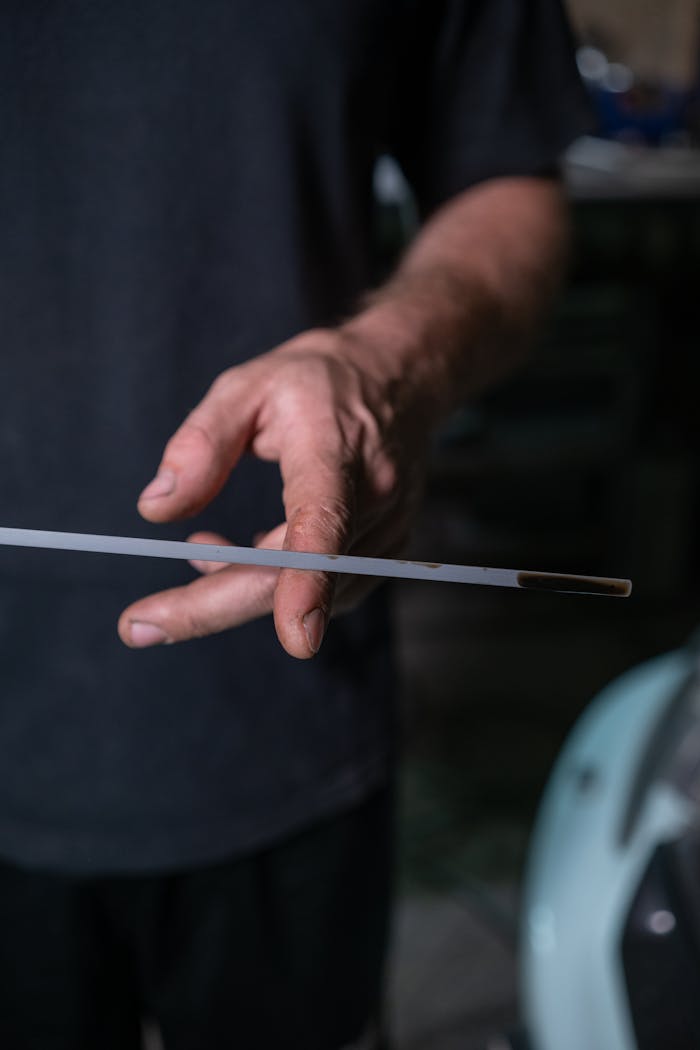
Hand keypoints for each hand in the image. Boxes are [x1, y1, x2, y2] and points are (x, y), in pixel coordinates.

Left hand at [117, 327, 427, 658]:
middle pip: (296, 575)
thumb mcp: (247, 386)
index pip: (324, 522)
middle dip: (214, 606)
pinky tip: (243, 552)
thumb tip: (157, 509)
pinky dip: (272, 582)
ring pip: (306, 591)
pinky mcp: (386, 552)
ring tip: (200, 548)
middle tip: (139, 624)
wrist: (400, 379)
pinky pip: (322, 588)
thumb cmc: (319, 381)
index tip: (296, 637)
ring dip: (239, 584)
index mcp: (335, 450)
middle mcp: (373, 498)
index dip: (308, 582)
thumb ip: (201, 443)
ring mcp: (387, 531)